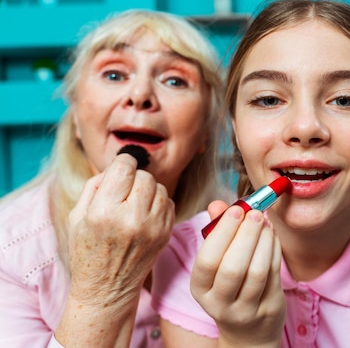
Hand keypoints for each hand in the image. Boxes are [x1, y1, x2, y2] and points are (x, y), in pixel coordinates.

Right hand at [67, 153, 174, 307]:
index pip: (125, 168)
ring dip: (148, 190)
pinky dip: (158, 203)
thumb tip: (118, 164)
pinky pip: (169, 203)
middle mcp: (132, 219)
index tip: (121, 168)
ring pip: (160, 187)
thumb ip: (95, 185)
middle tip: (124, 192)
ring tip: (134, 204)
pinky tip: (144, 214)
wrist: (107, 289)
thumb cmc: (87, 251)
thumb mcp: (77, 217)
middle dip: (134, 178)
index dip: (123, 162)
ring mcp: (153, 228)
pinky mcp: (166, 234)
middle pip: (144, 176)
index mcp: (105, 212)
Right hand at [191, 201, 283, 347]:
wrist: (248, 332)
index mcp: (200, 289)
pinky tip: (272, 234)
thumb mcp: (216, 265)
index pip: (207, 261)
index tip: (236, 209)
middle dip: (246, 235)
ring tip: (265, 222)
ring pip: (257, 272)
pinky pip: (274, 274)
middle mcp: (220, 303)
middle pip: (232, 268)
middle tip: (255, 212)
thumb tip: (217, 204)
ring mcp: (246, 309)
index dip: (222, 233)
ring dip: (263, 241)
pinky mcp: (269, 308)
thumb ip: (216, 232)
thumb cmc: (229, 286)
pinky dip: (275, 249)